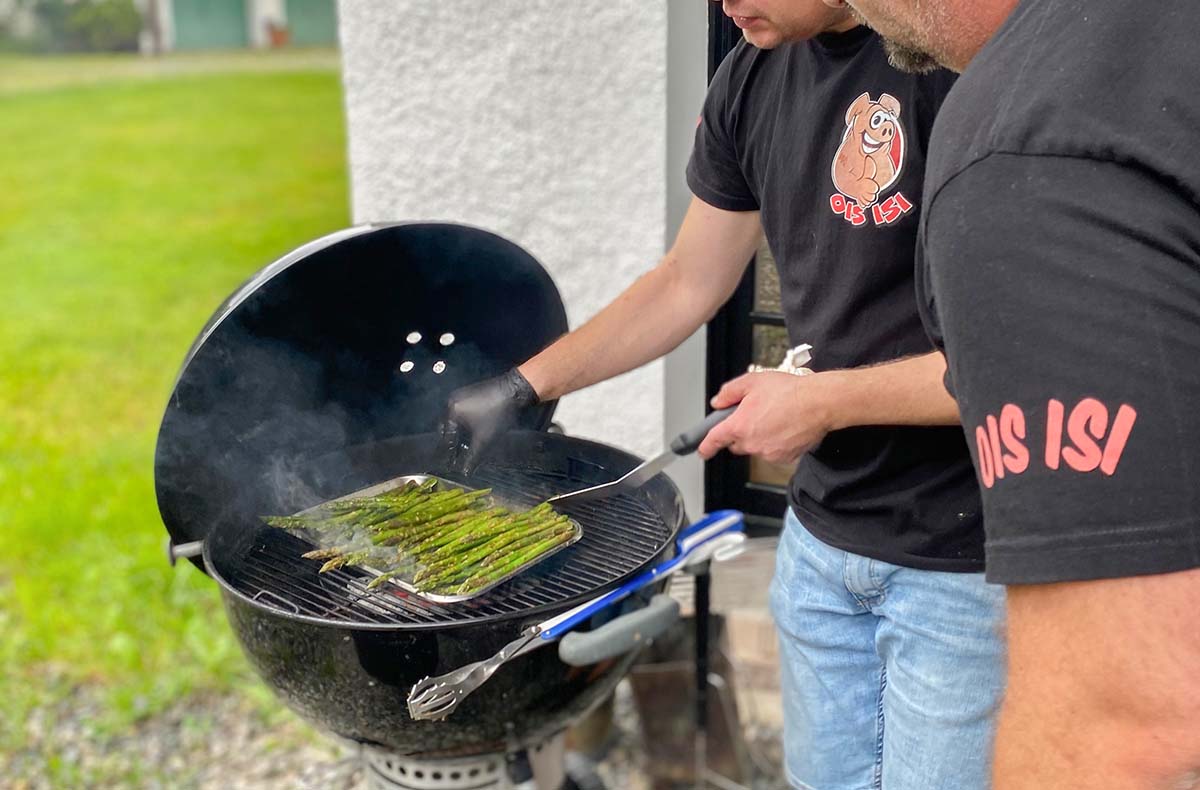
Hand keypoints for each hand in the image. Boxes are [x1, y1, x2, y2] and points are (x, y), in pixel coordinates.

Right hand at [441, 368, 538, 473]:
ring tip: (462, 445)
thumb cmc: (497, 414)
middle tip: (454, 455)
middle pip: (447, 427)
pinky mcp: (469, 392)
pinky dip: (463, 422)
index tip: (450, 463)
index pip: (446, 437)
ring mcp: (460, 395)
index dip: (449, 452)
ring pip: (454, 419)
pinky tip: (470, 430)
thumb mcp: (484, 438)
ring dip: (458, 432)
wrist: (513, 390)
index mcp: (452, 412)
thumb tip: (465, 472)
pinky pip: (460, 411)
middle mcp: (451, 402)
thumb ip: (473, 456)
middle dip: (452, 441)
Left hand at [697, 371, 841, 462]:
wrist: (818, 403)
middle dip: (740, 433)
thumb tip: (718, 402)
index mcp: (739, 425)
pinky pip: (773, 452)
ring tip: (775, 418)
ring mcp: (768, 453)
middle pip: (737, 444)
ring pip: (756, 448)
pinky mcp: (784, 458)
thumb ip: (730, 392)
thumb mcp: (752, 381)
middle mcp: (752, 443)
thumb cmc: (789, 391)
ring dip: (760, 437)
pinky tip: (785, 428)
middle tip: (754, 416)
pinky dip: (776, 443)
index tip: (703, 450)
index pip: (715, 439)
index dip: (706, 446)